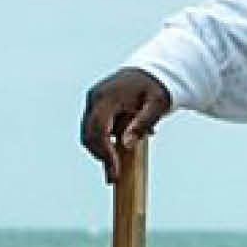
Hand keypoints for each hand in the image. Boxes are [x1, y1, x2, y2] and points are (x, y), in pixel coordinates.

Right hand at [80, 68, 172, 184]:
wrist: (153, 71)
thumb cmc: (157, 87)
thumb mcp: (157, 105)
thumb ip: (142, 123)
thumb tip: (125, 144)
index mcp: (109, 96)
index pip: (98, 130)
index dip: (104, 153)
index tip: (115, 172)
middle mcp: (95, 97)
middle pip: (89, 135)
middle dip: (101, 156)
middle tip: (115, 175)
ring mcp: (93, 101)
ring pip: (89, 134)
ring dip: (102, 150)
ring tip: (121, 160)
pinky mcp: (95, 106)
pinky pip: (94, 129)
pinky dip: (104, 141)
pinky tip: (122, 145)